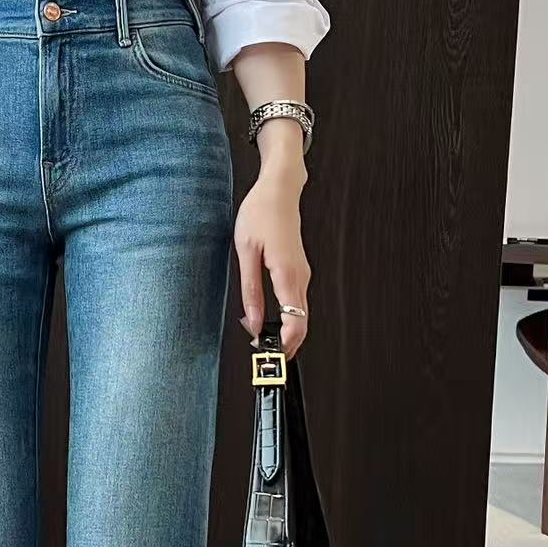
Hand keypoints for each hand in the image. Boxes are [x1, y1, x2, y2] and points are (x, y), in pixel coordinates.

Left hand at [234, 166, 310, 357]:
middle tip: (262, 356)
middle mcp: (300, 277)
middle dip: (285, 344)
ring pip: (299, 314)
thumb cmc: (261, 213)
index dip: (284, 345)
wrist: (279, 189)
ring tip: (261, 340)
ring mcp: (302, 274)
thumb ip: (250, 289)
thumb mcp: (246, 251)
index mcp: (287, 274)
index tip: (269, 357)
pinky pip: (296, 301)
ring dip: (285, 330)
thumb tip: (251, 320)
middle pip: (301, 323)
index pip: (294, 323)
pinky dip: (286, 316)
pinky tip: (269, 320)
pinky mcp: (298, 270)